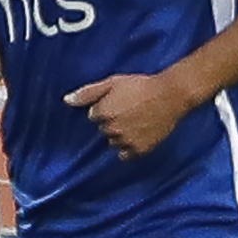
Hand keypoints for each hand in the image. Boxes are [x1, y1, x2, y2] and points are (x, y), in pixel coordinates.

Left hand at [66, 70, 197, 158]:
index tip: (118, 102)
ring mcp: (126, 141)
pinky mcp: (139, 150)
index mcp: (103, 112)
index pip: (94, 116)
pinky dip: (129, 148)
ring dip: (120, 135)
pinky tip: (138, 135)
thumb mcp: (112, 82)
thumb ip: (87, 93)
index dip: (106, 107)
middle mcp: (111, 129)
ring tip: (136, 121)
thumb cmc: (141, 85)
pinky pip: (126, 155)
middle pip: (104, 130)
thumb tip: (66, 100)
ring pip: (114, 142)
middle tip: (129, 110)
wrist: (171, 95)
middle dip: (112, 121)